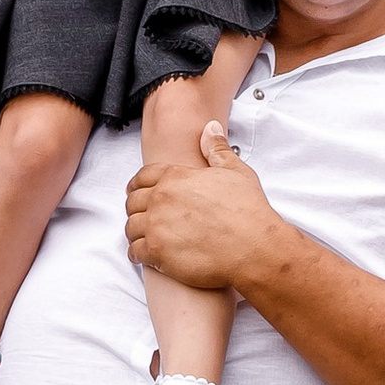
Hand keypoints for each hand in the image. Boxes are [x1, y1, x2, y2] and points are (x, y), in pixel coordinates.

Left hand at [122, 122, 286, 298]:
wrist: (254, 247)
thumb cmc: (248, 211)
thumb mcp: (236, 171)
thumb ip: (217, 149)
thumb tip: (209, 128)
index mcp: (176, 177)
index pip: (143, 176)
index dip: (138, 185)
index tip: (137, 192)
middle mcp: (161, 198)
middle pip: (133, 202)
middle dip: (136, 209)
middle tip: (144, 218)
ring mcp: (157, 226)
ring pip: (131, 227)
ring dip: (136, 233)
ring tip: (145, 238)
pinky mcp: (157, 252)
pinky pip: (135, 252)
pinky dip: (137, 254)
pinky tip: (145, 256)